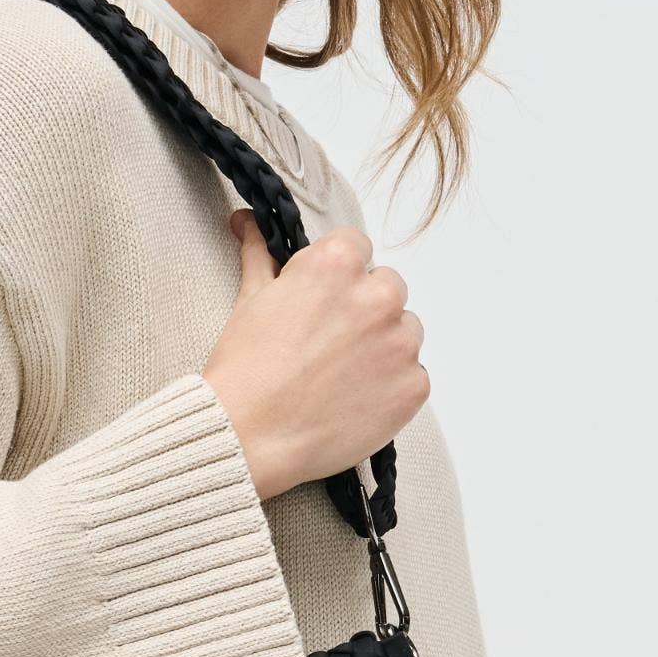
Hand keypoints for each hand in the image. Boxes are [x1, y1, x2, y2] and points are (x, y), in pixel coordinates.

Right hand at [202, 206, 428, 500]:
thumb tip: (247, 219)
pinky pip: (413, 375)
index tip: (321, 299)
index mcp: (336, 265)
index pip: (356, 247)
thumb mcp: (250, 300)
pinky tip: (355, 400)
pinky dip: (391, 386)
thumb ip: (261, 254)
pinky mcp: (414, 386)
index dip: (337, 274)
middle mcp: (377, 297)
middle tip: (329, 342)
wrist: (248, 437)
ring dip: (384, 345)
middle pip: (387, 287)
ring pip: (406, 330)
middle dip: (365, 308)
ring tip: (342, 375)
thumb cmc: (244, 370)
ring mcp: (400, 343)